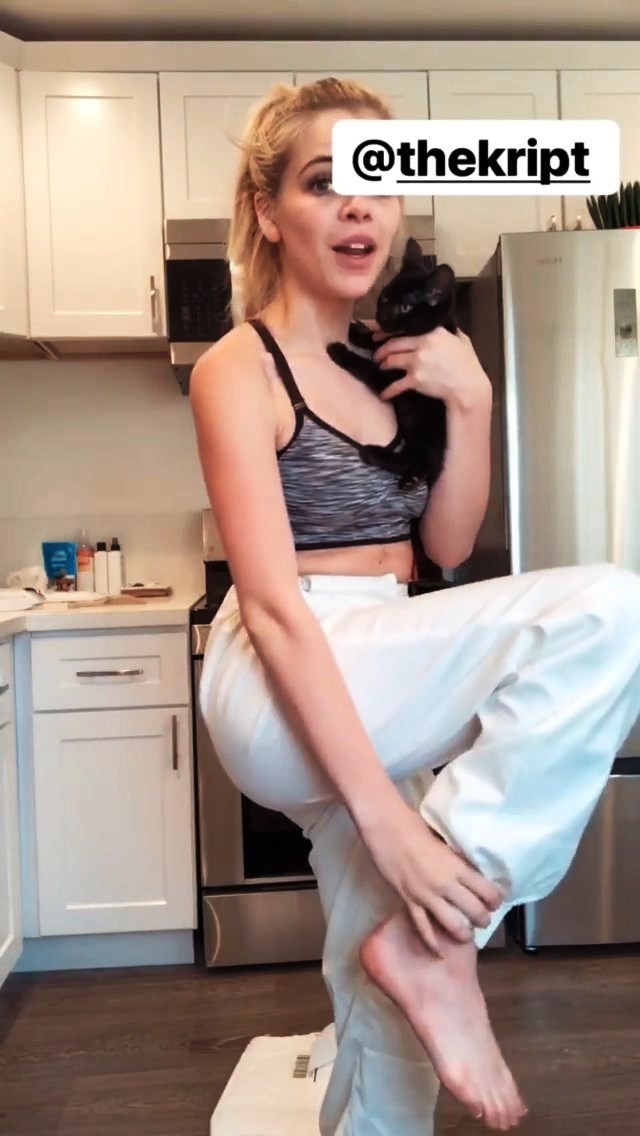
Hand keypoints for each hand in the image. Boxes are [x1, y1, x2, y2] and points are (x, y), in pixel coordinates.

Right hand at [358, 802, 503, 956]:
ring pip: (454, 925)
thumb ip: (456, 860)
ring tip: (466, 934)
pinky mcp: (409, 901)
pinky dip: (433, 944)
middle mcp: (446, 884)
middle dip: (483, 919)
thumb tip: (469, 872)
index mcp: (457, 866)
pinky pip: (423, 928)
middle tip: (481, 919)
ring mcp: (426, 895)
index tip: (495, 901)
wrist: (385, 827)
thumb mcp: (444, 841)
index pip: (487, 891)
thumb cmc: (414, 826)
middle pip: (475, 912)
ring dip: (464, 933)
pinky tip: (440, 953)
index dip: (495, 900)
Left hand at [372, 326, 491, 408]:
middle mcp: (422, 344)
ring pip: (392, 361)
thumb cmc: (468, 365)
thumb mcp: (462, 341)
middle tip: (378, 355)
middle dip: (382, 350)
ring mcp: (417, 361)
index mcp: (433, 332)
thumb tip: (446, 327)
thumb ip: (450, 333)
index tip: (380, 335)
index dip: (389, 332)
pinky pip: (396, 385)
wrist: (469, 387)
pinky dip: (388, 391)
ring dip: (384, 365)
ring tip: (382, 367)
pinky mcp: (415, 379)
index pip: (405, 328)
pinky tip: (383, 394)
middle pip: (394, 344)